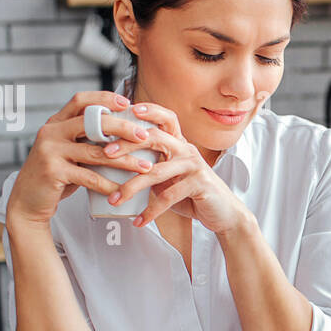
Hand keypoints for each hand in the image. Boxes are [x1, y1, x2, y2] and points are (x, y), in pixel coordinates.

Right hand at [6, 90, 155, 227]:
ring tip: (145, 167)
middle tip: (144, 137)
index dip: (104, 99)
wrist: (27, 202)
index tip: (128, 103)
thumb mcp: (69, 152)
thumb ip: (86, 141)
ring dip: (125, 161)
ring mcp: (50, 151)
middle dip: (122, 127)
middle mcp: (51, 132)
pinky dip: (109, 184)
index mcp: (55, 123)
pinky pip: (89, 177)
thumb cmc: (56, 176)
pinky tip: (123, 189)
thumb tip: (125, 133)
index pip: (80, 101)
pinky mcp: (53, 171)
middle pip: (92, 122)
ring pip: (96, 152)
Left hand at [108, 101, 248, 234]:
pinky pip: (168, 197)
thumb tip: (117, 167)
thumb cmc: (193, 195)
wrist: (224, 214)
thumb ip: (151, 169)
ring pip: (156, 171)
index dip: (148, 111)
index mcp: (180, 144)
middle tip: (106, 154)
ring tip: (115, 199)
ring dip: (131, 187)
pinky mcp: (199, 184)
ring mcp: (194, 166)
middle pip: (155, 137)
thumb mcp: (170, 179)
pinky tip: (139, 220)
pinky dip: (151, 211)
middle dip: (128, 144)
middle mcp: (187, 150)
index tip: (126, 110)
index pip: (165, 119)